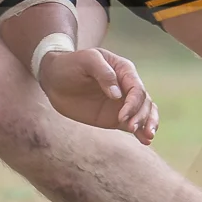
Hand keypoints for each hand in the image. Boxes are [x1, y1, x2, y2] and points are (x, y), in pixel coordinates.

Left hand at [37, 46, 158, 143]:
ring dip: (148, 124)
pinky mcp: (114, 117)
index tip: (122, 117)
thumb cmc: (70, 64)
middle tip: (131, 128)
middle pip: (144, 102)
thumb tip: (117, 95)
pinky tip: (146, 141)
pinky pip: (132, 124)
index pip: (137, 88)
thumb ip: (103, 73)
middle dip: (141, 116)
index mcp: (124, 70)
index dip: (133, 103)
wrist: (54, 79)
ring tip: (147, 136)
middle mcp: (126, 87)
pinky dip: (141, 132)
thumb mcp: (86, 60)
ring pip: (145, 113)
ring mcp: (122, 103)